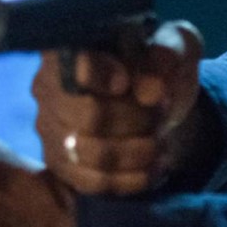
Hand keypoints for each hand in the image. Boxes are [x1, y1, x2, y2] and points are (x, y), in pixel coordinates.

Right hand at [33, 20, 207, 195]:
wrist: (158, 104)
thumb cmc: (162, 66)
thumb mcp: (178, 47)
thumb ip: (169, 53)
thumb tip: (150, 87)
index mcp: (72, 44)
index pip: (72, 64)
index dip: (100, 75)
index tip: (127, 83)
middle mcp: (47, 85)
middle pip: (88, 115)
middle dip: (136, 119)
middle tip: (161, 112)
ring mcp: (49, 127)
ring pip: (92, 153)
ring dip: (138, 151)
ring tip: (160, 141)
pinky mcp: (60, 163)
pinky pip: (91, 181)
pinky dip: (130, 178)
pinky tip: (154, 167)